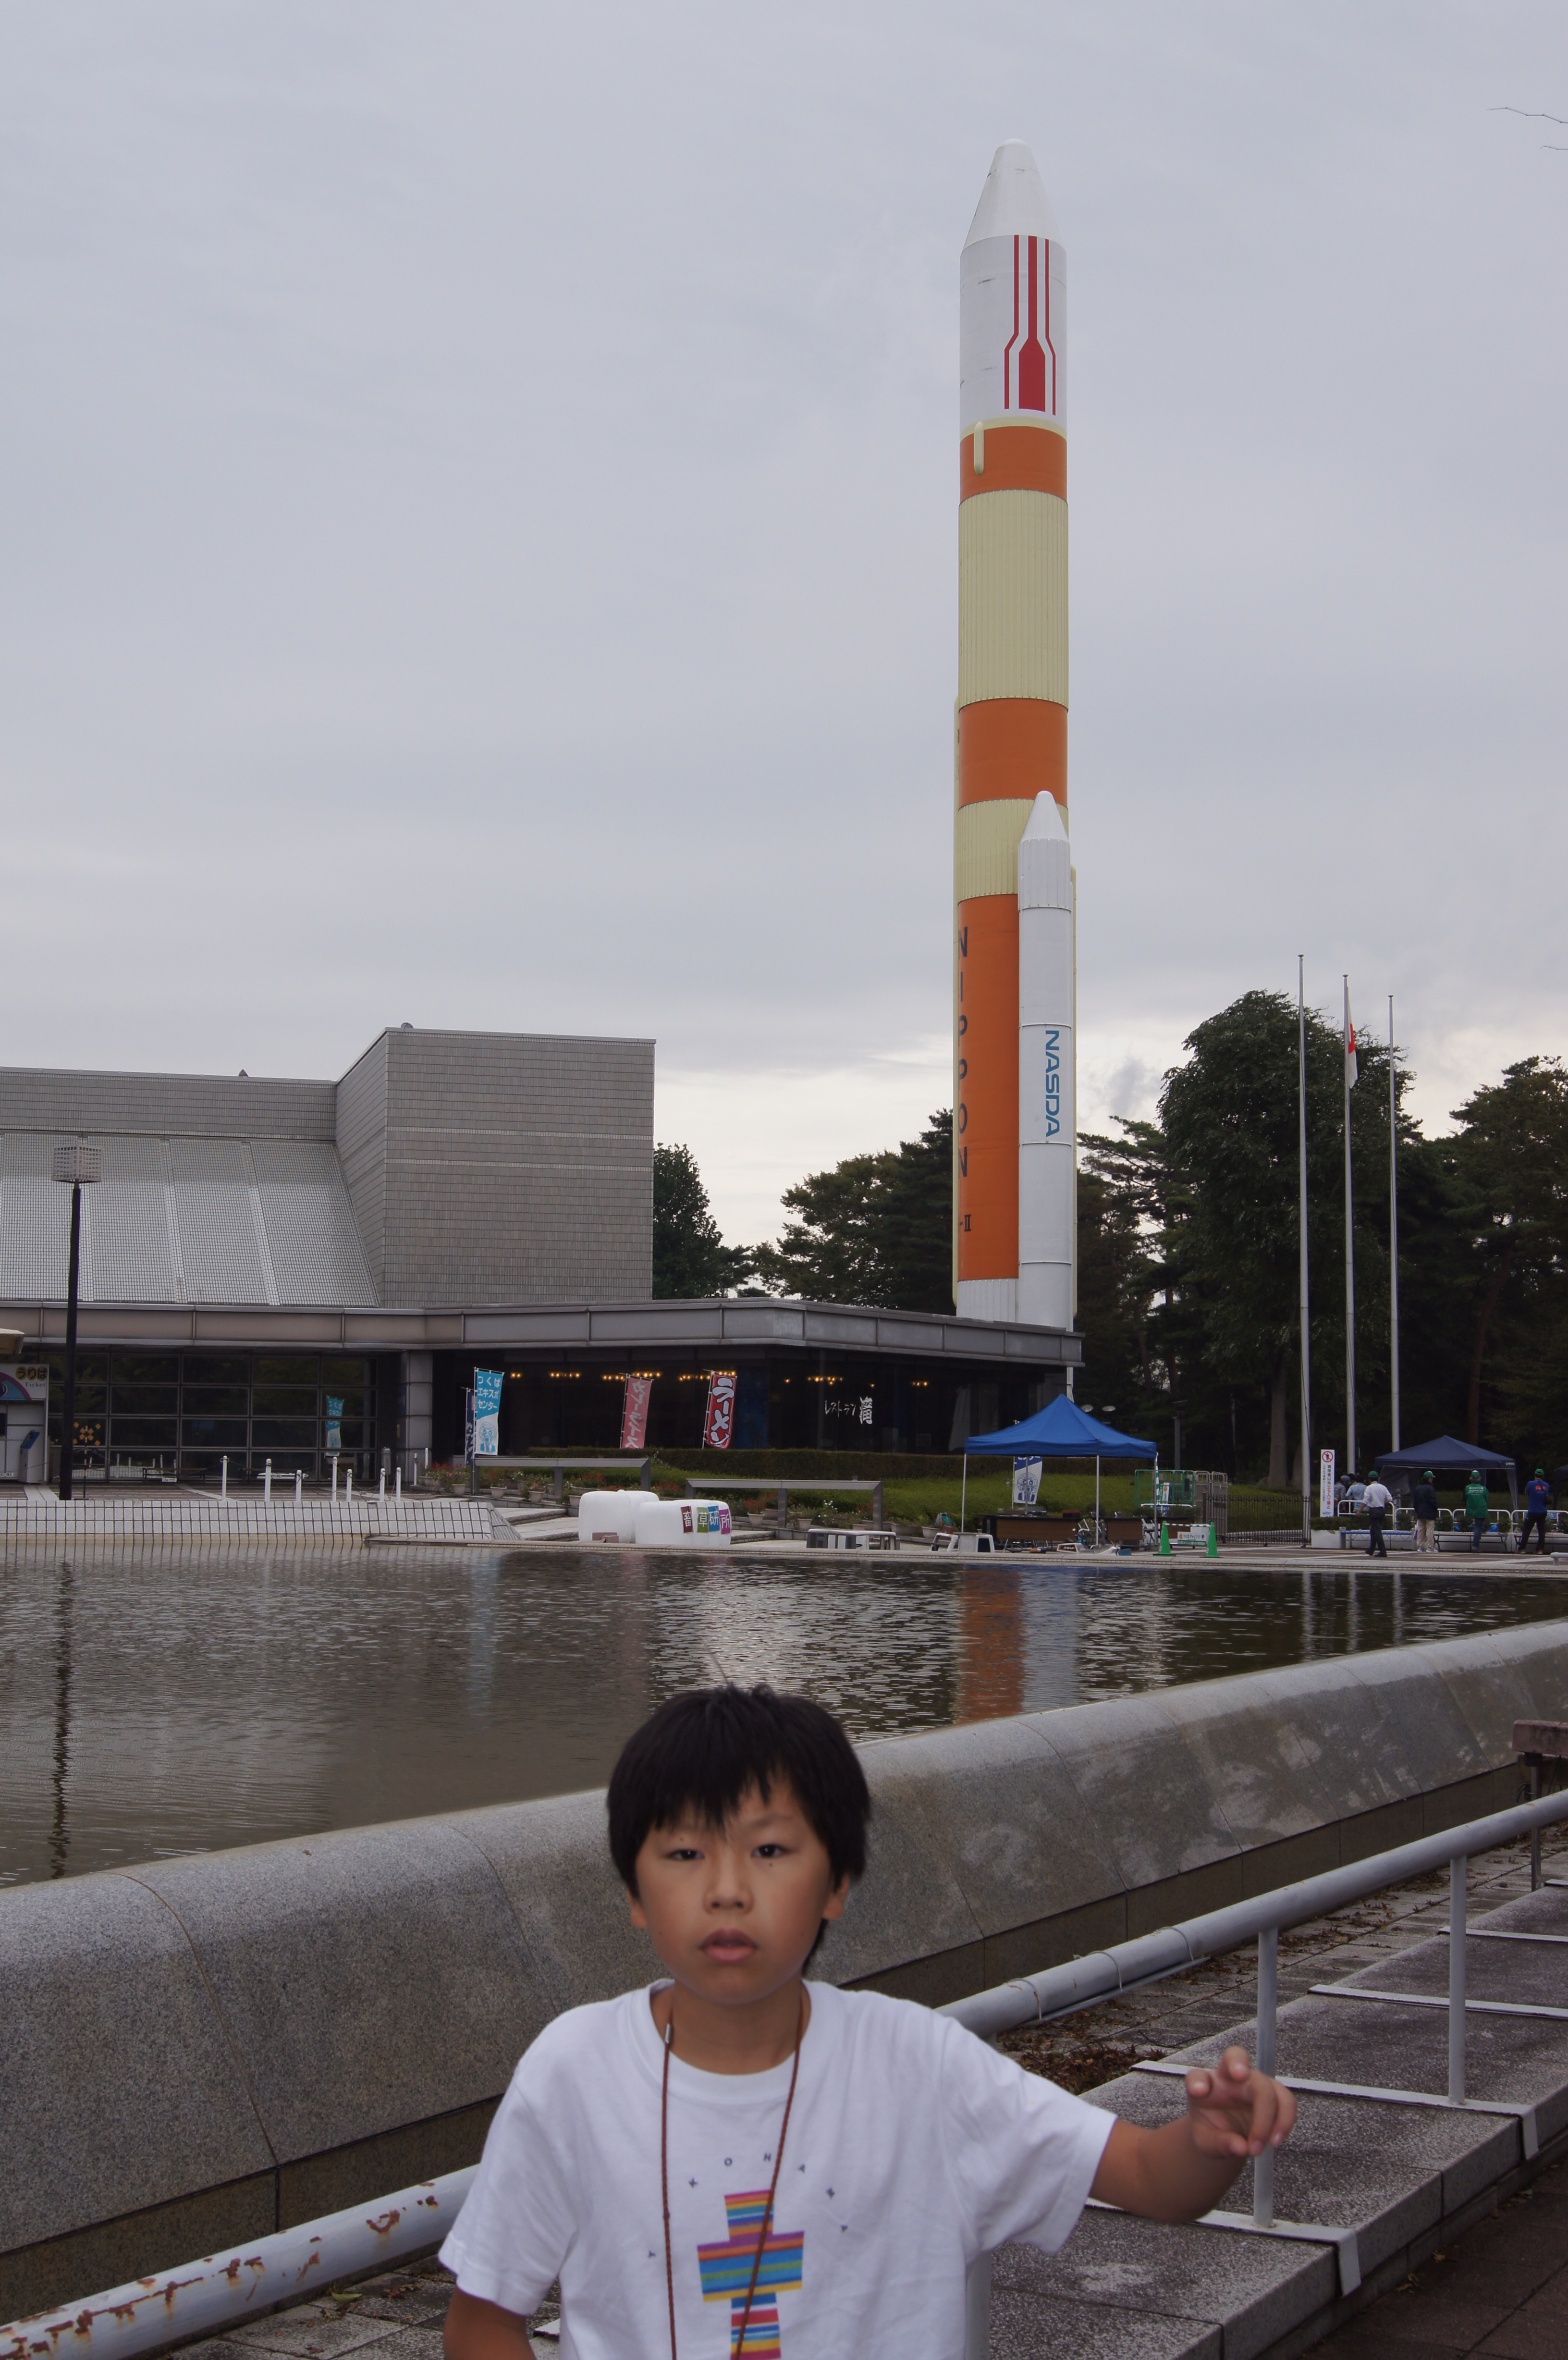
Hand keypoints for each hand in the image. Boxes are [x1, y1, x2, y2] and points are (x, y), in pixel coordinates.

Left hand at [1183, 2045, 1296, 2159]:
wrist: (1227, 2133)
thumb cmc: (1212, 2131)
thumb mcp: (1207, 2143)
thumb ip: (1220, 2143)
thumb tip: (1241, 2148)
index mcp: (1204, 2086)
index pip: (1197, 2076)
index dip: (1198, 2081)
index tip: (1199, 2091)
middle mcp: (1227, 2077)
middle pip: (1235, 2057)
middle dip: (1240, 2067)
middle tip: (1242, 2083)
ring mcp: (1251, 2082)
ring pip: (1265, 2081)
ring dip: (1270, 2112)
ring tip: (1264, 2143)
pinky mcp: (1272, 2093)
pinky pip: (1285, 2098)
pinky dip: (1285, 2119)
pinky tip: (1276, 2138)